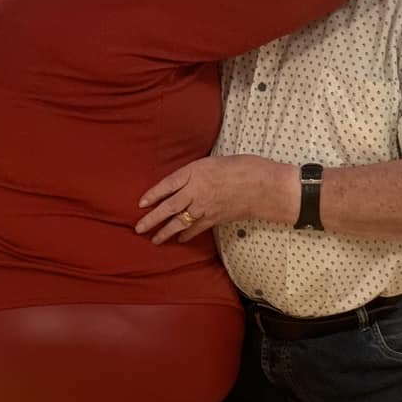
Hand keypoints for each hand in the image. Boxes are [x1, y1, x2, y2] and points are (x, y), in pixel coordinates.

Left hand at [136, 154, 281, 243]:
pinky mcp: (215, 218)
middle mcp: (197, 191)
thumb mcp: (213, 162)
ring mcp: (205, 207)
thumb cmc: (242, 167)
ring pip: (180, 222)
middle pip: (169, 206)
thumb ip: (196, 172)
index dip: (153, 194)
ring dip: (165, 231)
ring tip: (153, 239)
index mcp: (195, 172)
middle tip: (138, 228)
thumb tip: (183, 182)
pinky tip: (179, 239)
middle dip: (152, 218)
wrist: (263, 186)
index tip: (140, 203)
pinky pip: (197, 228)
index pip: (168, 184)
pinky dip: (187, 235)